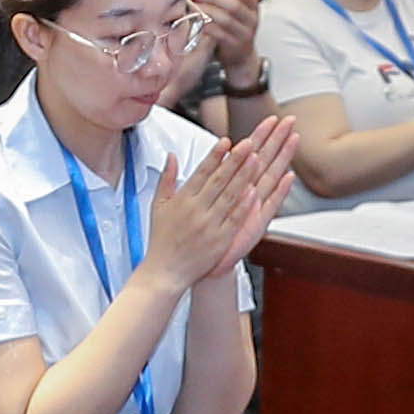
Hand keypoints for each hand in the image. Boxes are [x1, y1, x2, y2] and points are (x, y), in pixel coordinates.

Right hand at [142, 117, 302, 290]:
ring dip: (244, 176)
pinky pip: (234, 219)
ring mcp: (209, 225)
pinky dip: (244, 205)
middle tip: (248, 143)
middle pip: (219, 180)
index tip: (226, 141)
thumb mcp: (158, 206)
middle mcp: (196, 210)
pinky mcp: (220, 240)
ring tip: (255, 160)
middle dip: (235, 160)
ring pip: (230, 196)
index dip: (215, 155)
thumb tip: (172, 156)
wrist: (165, 272)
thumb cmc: (162, 239)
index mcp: (182, 199)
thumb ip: (166, 178)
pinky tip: (254, 191)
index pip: (202, 172)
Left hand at [190, 0, 265, 81]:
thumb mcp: (246, 11)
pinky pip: (220, 34)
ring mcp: (243, 34)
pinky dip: (208, 26)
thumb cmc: (239, 29)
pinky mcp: (233, 45)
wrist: (241, 57)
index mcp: (253, 8)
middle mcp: (251, 20)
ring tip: (196, 6)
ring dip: (209, 11)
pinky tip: (199, 21)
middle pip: (235, 5)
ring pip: (226, 20)